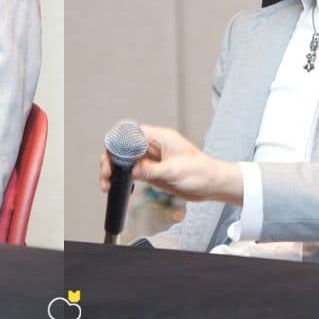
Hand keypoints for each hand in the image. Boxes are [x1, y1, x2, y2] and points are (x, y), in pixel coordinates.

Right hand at [98, 125, 242, 204]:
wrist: (211, 185)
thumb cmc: (201, 171)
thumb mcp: (174, 171)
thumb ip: (151, 170)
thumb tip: (133, 171)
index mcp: (160, 137)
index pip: (132, 133)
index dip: (118, 142)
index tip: (111, 156)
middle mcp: (153, 146)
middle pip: (124, 147)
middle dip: (111, 159)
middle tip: (106, 173)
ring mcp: (151, 159)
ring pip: (125, 161)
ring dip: (114, 170)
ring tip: (107, 182)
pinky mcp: (151, 172)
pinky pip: (132, 172)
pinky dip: (122, 178)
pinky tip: (116, 185)